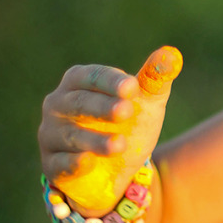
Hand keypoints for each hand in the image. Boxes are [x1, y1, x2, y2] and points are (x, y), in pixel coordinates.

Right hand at [39, 46, 182, 215]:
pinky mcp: (52, 165)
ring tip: (120, 144)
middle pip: (79, 103)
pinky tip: (88, 162)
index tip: (133, 87)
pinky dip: (73, 163)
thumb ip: (155, 79)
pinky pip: (60, 163)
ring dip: (95, 140)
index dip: (112, 81)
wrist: (116, 168)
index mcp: (78, 81)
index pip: (92, 76)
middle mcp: (58, 105)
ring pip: (71, 135)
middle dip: (103, 107)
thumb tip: (172, 55)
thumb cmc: (125, 123)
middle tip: (126, 111)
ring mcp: (51, 136)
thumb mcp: (144, 101)